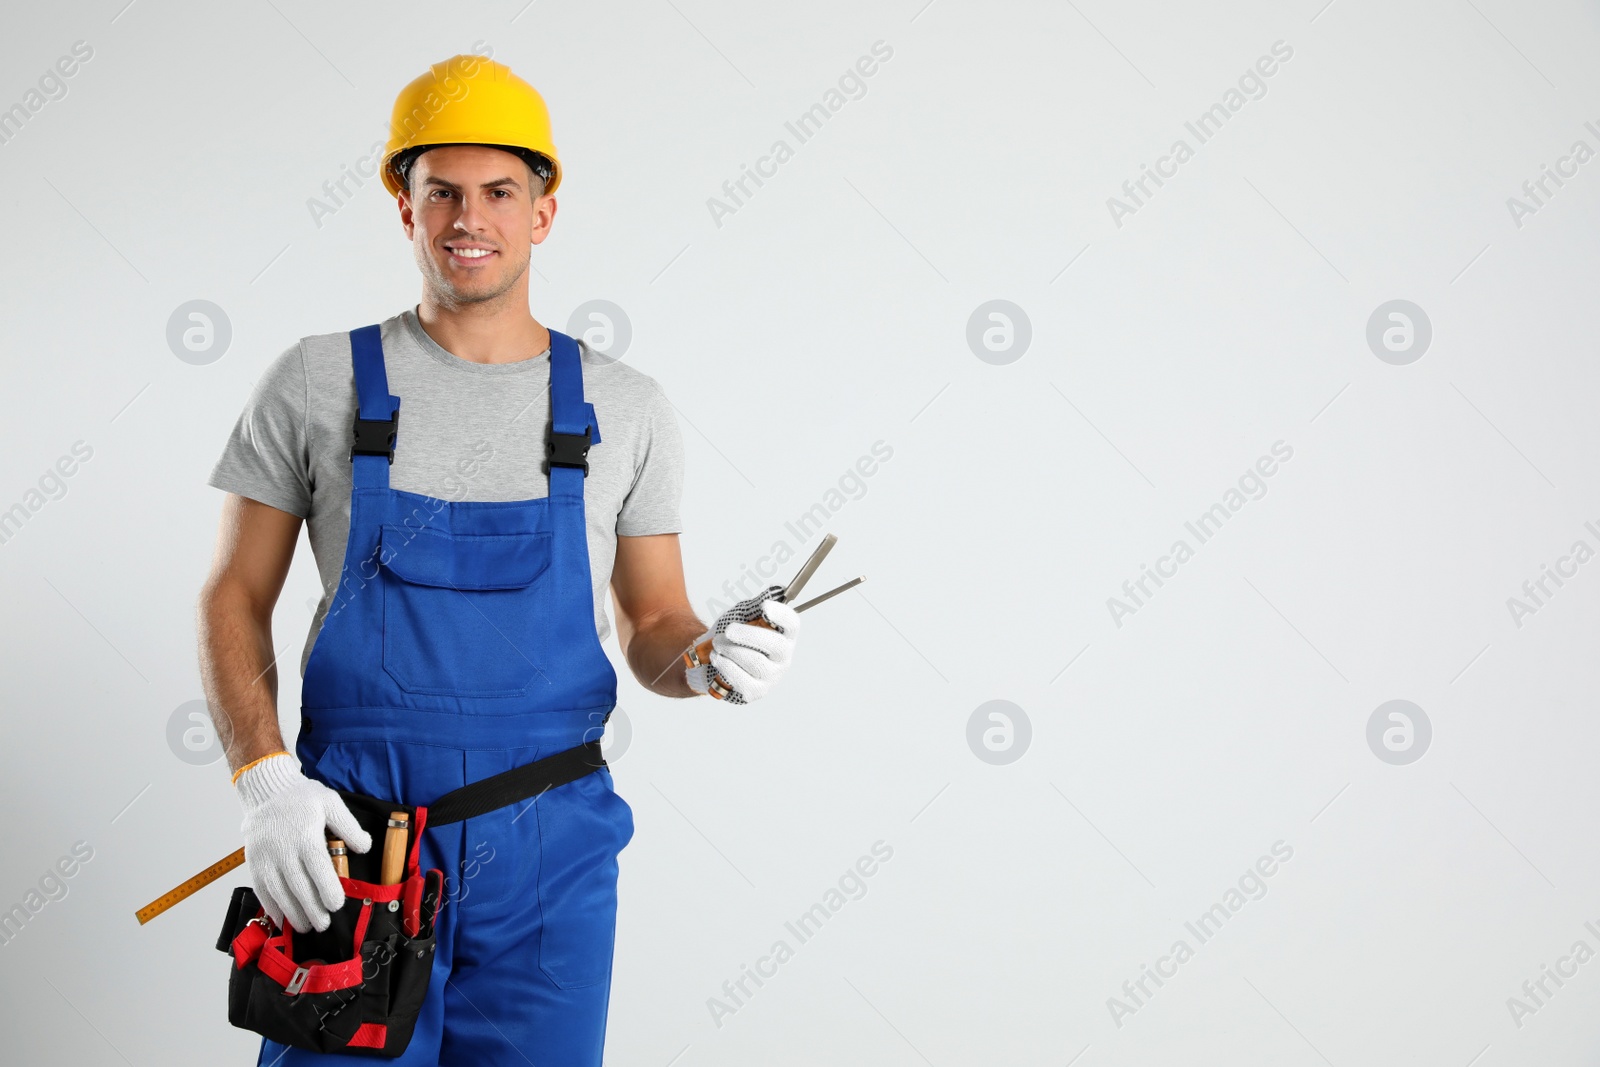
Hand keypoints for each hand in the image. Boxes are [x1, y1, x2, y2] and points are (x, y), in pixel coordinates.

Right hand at [234, 753, 372, 932]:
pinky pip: (261, 889)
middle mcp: (283, 850)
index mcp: (305, 836)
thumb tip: (365, 847)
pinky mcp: (253, 862)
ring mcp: (265, 858)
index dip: (327, 889)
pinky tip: (281, 919)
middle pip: (298, 886)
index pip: (317, 868)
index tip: (336, 905)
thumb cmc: (301, 797)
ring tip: (306, 927)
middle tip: (323, 925)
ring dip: (292, 912)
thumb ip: (348, 826)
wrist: (266, 790)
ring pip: (279, 892)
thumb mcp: (330, 803)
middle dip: (311, 909)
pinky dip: (271, 907)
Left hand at [685, 587, 800, 703]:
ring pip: (755, 663)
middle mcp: (783, 657)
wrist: (712, 656)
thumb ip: (757, 605)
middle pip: (776, 646)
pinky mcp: (756, 691)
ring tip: (717, 645)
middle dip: (748, 636)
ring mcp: (771, 676)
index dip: (782, 615)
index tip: (766, 607)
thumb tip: (776, 591)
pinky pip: (743, 681)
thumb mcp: (743, 615)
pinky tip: (718, 659)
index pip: (792, 624)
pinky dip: (726, 667)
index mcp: (783, 635)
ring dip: (731, 651)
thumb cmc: (732, 636)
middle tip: (728, 631)